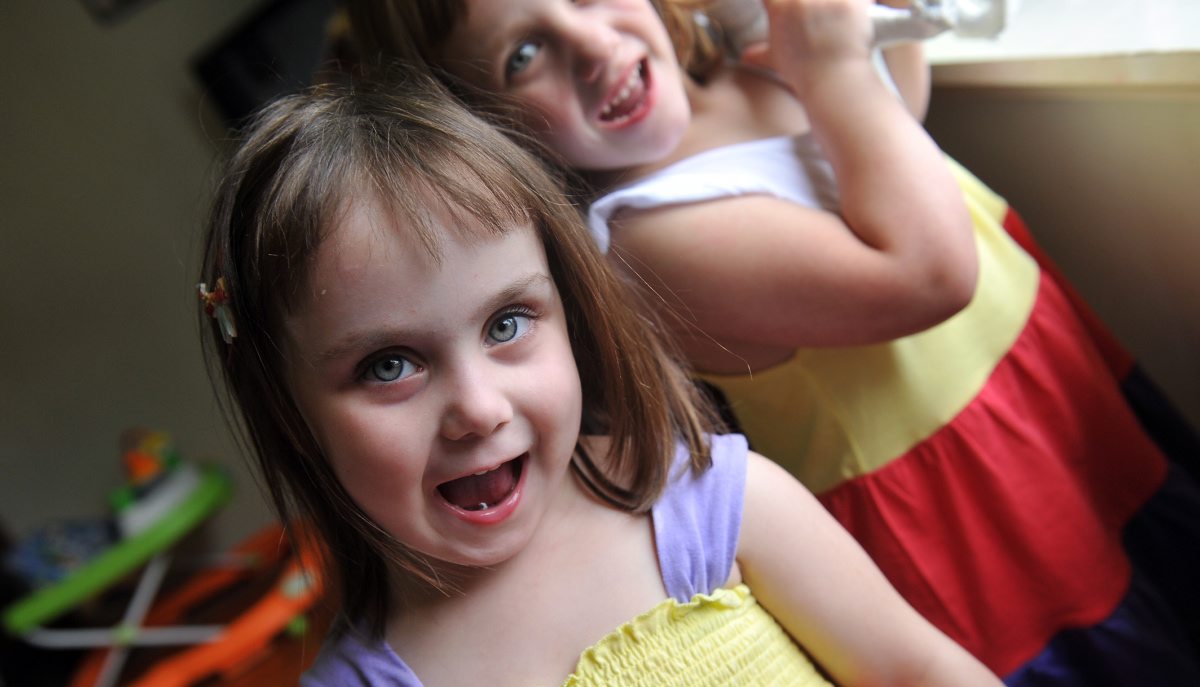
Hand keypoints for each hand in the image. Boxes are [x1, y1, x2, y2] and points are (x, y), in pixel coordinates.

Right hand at [741, 0, 875, 91]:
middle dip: (809, 4)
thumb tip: (746, 56)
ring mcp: (827, 0)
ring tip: (835, 11)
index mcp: (780, 9)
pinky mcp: (852, 3)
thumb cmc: (804, 73)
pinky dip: (862, 2)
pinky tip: (862, 7)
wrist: (833, 84)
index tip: (784, 6)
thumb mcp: (777, 61)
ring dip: (834, 2)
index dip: (778, 0)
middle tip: (814, 14)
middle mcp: (801, 0)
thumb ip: (759, 54)